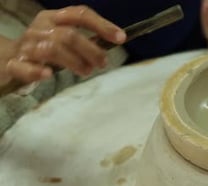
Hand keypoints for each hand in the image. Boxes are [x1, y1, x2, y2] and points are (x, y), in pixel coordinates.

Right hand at [3, 5, 125, 82]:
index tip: (120, 38)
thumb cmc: (44, 49)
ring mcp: (26, 46)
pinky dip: (36, 71)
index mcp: (53, 18)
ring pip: (52, 49)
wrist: (7, 59)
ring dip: (74, 62)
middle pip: (69, 35)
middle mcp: (40, 28)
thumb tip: (113, 43)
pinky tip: (48, 74)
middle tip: (103, 63)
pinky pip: (24, 66)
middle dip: (91, 50)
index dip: (102, 25)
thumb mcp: (63, 39)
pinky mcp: (14, 64)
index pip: (80, 14)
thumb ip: (85, 41)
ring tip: (86, 71)